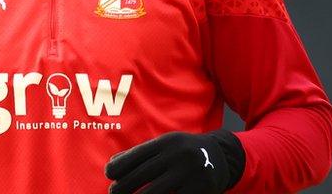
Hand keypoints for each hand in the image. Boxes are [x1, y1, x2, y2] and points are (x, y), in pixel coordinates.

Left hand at [105, 130, 243, 193]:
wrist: (222, 157)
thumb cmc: (185, 153)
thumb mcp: (166, 146)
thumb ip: (142, 154)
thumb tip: (113, 165)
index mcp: (168, 142)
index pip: (138, 154)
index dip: (121, 165)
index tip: (109, 174)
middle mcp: (178, 155)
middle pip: (143, 174)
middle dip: (124, 186)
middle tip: (113, 193)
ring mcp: (190, 173)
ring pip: (155, 192)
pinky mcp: (200, 189)